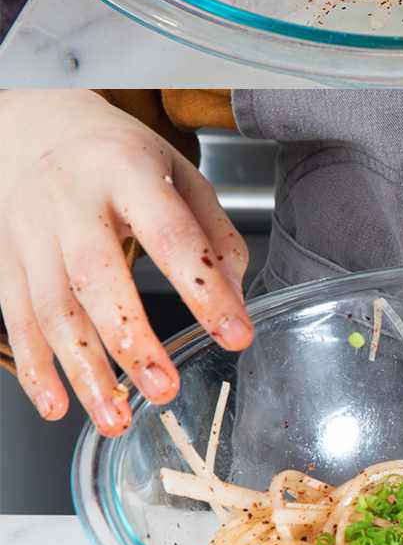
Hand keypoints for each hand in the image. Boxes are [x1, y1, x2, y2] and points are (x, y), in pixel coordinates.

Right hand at [0, 91, 250, 434]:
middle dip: (131, 338)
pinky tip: (59, 405)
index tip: (236, 334)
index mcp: (129, 170)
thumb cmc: (118, 155)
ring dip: (84, 371)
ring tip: (117, 419)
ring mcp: (31, 229)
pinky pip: (16, 318)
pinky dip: (35, 367)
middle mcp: (73, 200)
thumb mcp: (179, 172)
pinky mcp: (4, 257)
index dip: (204, 288)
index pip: (172, 234)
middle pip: (97, 275)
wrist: (35, 125)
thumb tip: (235, 299)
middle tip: (164, 388)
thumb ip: (212, 232)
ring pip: (52, 307)